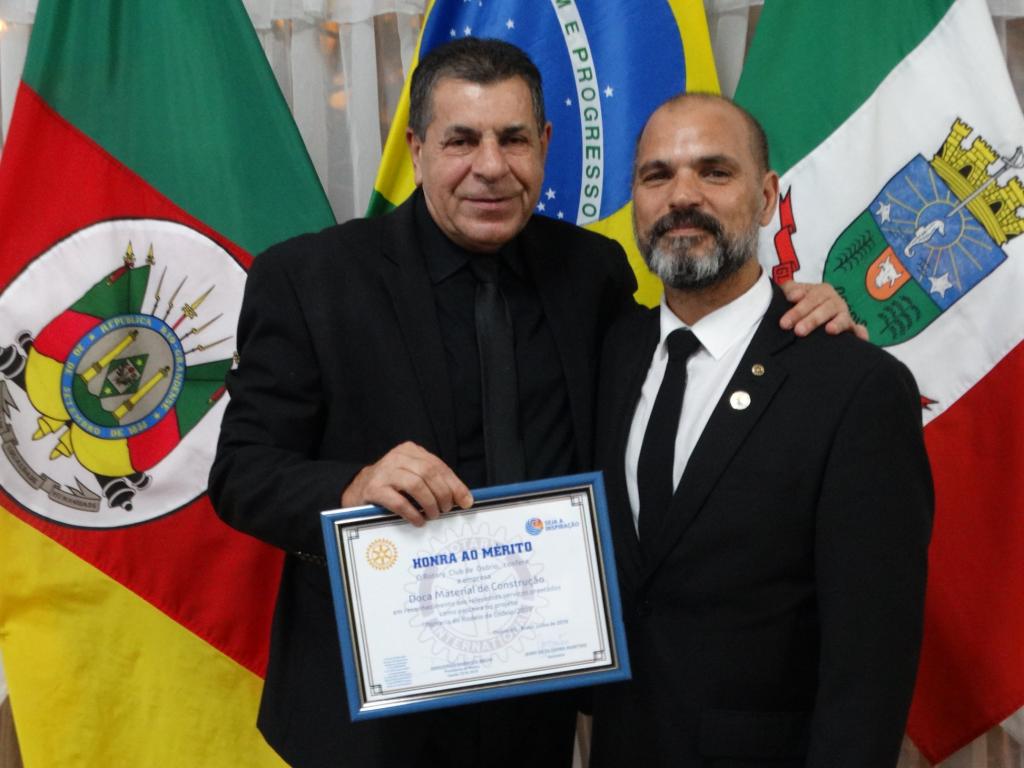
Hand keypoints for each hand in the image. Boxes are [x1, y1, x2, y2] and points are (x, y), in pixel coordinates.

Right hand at [341, 442, 472, 526]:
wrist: (358, 490)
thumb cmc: (392, 486)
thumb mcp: (414, 478)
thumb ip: (436, 483)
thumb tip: (465, 499)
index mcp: (410, 451)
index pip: (438, 466)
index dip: (454, 484)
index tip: (465, 502)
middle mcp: (397, 457)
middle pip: (429, 473)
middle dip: (443, 494)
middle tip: (446, 510)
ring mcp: (383, 472)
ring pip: (415, 485)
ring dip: (429, 503)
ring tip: (433, 515)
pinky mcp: (373, 489)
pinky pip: (398, 501)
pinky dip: (412, 513)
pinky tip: (418, 521)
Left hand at [778, 280, 868, 340]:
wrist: (817, 308)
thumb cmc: (802, 301)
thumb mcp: (794, 292)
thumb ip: (789, 290)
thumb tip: (789, 294)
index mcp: (821, 291)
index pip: (809, 298)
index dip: (798, 308)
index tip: (787, 316)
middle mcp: (834, 301)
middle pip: (824, 309)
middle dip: (811, 320)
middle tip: (798, 331)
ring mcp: (844, 314)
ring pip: (841, 318)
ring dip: (837, 324)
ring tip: (830, 330)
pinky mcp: (851, 327)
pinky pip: (858, 329)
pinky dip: (861, 333)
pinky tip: (861, 338)